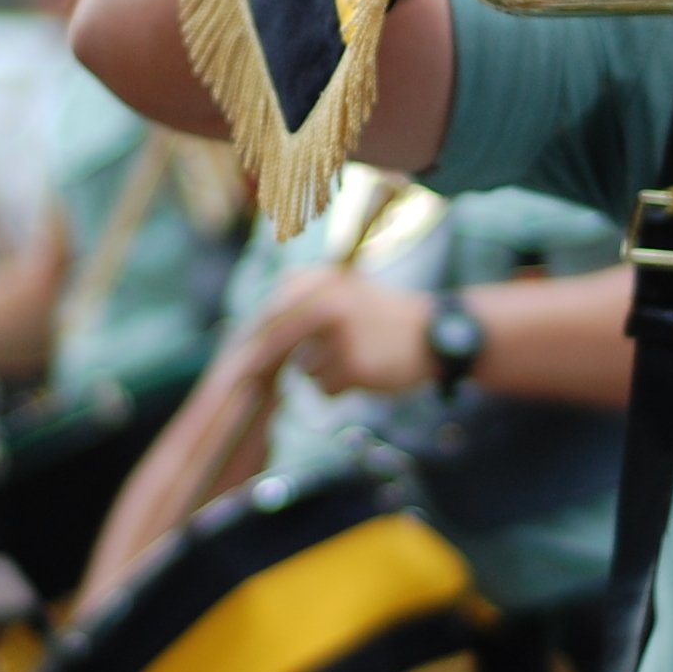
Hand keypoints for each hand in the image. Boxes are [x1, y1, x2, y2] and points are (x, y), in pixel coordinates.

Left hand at [246, 269, 438, 396]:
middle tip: (264, 378)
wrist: (432, 334)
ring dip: (323, 373)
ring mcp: (336, 336)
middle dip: (270, 366)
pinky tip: (366, 371)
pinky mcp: (351, 365)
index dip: (253, 345)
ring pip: (304, 371)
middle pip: (277, 347)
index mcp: (316, 282)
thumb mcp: (340, 292)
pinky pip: (326, 389)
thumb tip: (249, 339)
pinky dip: (341, 388)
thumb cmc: (380, 318)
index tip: (241, 365)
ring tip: (355, 357)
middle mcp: (322, 303)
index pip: (269, 318)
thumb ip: (298, 307)